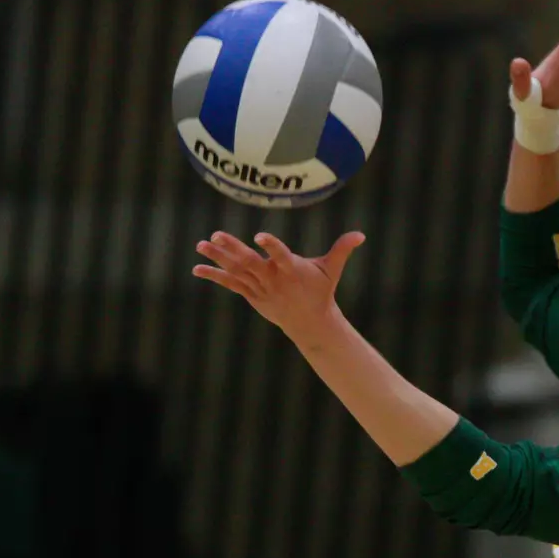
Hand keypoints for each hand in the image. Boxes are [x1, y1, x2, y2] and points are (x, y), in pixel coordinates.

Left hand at [194, 230, 365, 341]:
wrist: (309, 323)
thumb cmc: (320, 291)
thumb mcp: (331, 270)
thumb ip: (342, 249)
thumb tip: (361, 234)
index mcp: (292, 270)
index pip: (280, 255)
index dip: (271, 245)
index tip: (259, 235)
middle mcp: (273, 279)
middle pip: (251, 262)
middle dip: (234, 249)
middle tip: (216, 234)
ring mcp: (260, 288)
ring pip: (237, 271)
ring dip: (217, 258)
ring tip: (200, 244)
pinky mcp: (252, 295)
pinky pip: (230, 283)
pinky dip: (214, 275)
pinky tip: (197, 268)